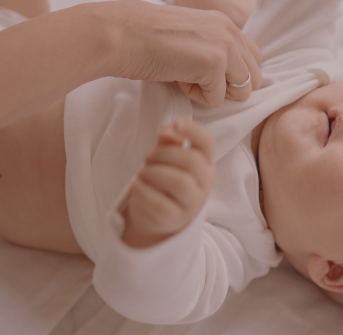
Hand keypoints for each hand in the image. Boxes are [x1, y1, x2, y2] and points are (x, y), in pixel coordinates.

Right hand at [100, 0, 262, 105]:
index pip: (251, 58)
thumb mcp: (189, 37)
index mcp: (225, 23)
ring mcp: (226, 47)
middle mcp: (231, 31)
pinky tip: (177, 78)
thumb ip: (213, 49)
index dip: (230, 74)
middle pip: (254, 77)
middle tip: (196, 78)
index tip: (202, 71)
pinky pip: (217, 99)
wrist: (123, 34)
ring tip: (188, 77)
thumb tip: (230, 78)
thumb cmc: (147, 39)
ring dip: (215, 92)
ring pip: (242, 90)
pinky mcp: (215, 64)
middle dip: (228, 86)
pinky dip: (196, 97)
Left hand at [121, 121, 215, 247]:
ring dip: (154, 173)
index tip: (177, 123)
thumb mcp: (165, 158)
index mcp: (205, 164)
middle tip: (147, 157)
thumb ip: (168, 142)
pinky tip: (135, 185)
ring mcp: (192, 203)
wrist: (154, 215)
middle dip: (164, 154)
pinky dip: (144, 192)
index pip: (207, 143)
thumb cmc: (162, 180)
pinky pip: (161, 205)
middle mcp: (204, 183)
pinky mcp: (175, 219)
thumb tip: (170, 131)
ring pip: (180, 182)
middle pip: (192, 161)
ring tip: (141, 173)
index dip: (194, 130)